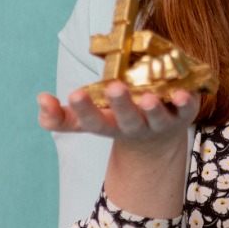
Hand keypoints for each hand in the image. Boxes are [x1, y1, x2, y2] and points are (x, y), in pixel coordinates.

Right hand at [37, 81, 199, 151]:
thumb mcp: (87, 119)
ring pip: (157, 118)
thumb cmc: (115, 119)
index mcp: (110, 125)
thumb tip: (41, 99)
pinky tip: (182, 93)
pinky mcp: (184, 114)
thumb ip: (60, 115)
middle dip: (120, 104)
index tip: (73, 93)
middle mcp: (135, 126)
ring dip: (153, 109)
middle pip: (127, 120)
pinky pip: (187, 110)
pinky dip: (186, 102)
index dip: (83, 110)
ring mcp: (161, 122)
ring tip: (147, 97)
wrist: (157, 140)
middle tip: (113, 87)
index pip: (93, 121)